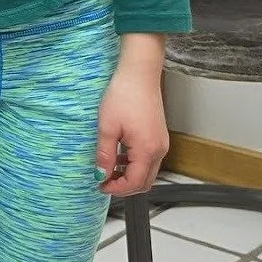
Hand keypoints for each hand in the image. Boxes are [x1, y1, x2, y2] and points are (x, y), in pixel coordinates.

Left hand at [95, 37, 168, 197]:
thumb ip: (105, 155)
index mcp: (148, 150)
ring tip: (108, 168)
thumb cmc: (124, 95)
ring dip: (129, 175)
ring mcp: (161, 143)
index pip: (134, 183)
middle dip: (124, 186)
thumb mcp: (107, 127)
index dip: (116, 189)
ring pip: (147, 172)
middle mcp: (159, 150)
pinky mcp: (159, 136)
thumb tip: (101, 175)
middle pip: (144, 182)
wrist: (139, 73)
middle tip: (104, 181)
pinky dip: (135, 164)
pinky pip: (149, 159)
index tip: (100, 185)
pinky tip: (119, 155)